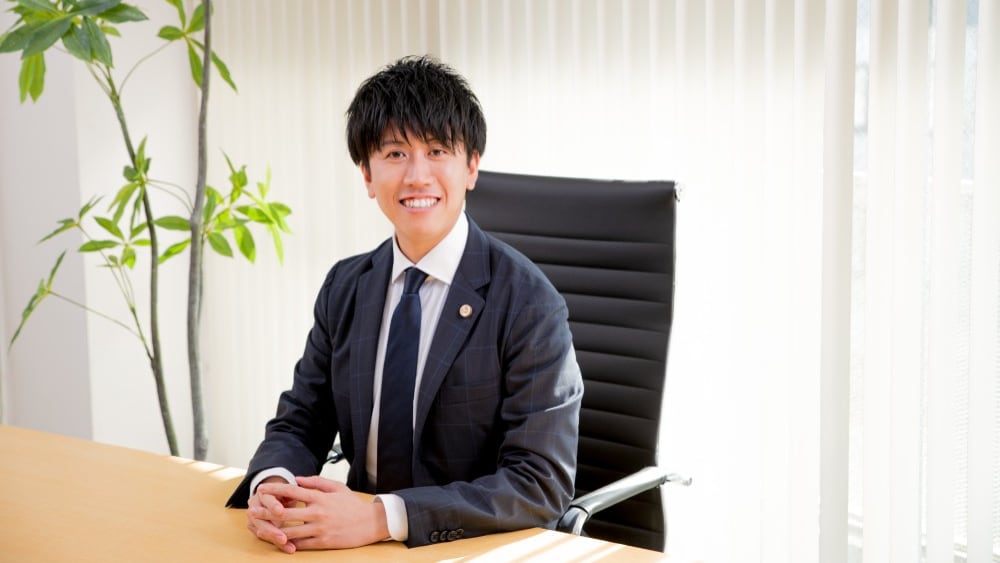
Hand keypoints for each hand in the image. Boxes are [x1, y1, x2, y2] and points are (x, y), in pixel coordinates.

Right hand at [246, 476, 299, 552]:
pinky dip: (275, 542)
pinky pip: (264, 537)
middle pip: (258, 517)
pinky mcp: (256, 528)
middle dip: (271, 528)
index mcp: (264, 491)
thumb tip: (298, 482)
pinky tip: (287, 547)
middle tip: (283, 537)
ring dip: (273, 537)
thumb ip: (294, 487)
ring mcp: (253, 517)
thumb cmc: (287, 493)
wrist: (277, 498)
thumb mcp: (291, 487)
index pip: (266, 497)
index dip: (272, 505)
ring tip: (286, 543)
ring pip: (259, 529)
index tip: (280, 511)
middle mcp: (255, 504)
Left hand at [252, 476, 390, 550]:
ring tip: (261, 530)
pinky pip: (301, 544)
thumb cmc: (352, 505)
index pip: (292, 492)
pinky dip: (289, 544)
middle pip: (285, 513)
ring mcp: (319, 529)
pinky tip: (280, 542)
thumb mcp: (336, 488)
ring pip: (289, 531)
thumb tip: (297, 479)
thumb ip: (316, 482)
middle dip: (266, 512)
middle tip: (252, 512)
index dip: (274, 490)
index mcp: (319, 498)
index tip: (261, 489)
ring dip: (273, 531)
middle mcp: (317, 513)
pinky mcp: (323, 542)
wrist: (370, 523)